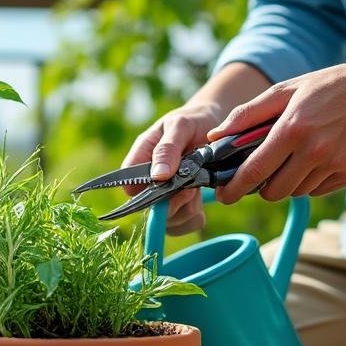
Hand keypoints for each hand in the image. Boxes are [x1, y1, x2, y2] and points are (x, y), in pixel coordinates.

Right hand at [123, 102, 224, 234]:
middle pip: (150, 210)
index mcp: (140, 160)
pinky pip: (183, 224)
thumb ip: (167, 149)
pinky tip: (201, 203)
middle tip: (191, 187)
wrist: (216, 125)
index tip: (167, 184)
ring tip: (198, 188)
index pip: (130, 188)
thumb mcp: (180, 125)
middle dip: (173, 203)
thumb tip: (157, 176)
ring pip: (168, 220)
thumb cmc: (193, 121)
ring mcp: (165, 196)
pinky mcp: (181, 206)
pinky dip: (195, 218)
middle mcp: (148, 182)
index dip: (145, 194)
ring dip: (186, 209)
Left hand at [208, 57, 345, 203]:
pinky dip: (311, 181)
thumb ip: (248, 114)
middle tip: (263, 170)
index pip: (255, 170)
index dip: (234, 188)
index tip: (222, 196)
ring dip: (288, 182)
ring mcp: (336, 165)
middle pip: (273, 191)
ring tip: (297, 155)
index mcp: (293, 129)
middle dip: (262, 186)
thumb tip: (216, 136)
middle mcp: (315, 151)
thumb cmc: (330, 86)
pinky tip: (319, 157)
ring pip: (296, 192)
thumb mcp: (287, 90)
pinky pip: (319, 190)